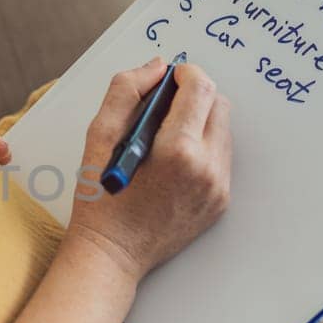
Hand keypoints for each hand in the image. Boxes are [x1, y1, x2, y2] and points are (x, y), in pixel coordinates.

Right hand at [64, 59, 231, 284]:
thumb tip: (156, 67)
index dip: (185, 73)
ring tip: (165, 137)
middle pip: (219, 105)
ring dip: (199, 122)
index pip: (200, 88)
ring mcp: (217, 188)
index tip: (169, 77)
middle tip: (163, 107)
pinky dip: (201, 148)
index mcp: (178, 150)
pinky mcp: (220, 201)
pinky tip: (172, 161)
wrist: (112, 255)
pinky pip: (221, 158)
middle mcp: (206, 168)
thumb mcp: (99, 137)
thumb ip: (125, 91)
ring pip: (223, 130)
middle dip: (194, 96)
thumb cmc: (100, 199)